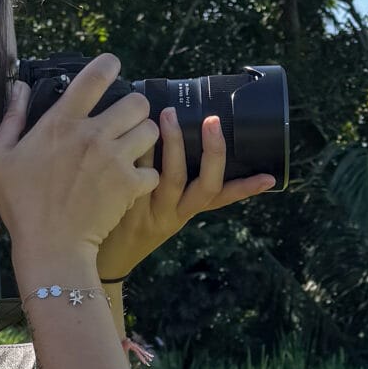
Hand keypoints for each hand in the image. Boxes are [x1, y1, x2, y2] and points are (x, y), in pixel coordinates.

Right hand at [0, 52, 162, 264]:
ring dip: (144, 137)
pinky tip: (132, 181)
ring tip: (132, 148)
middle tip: (125, 120)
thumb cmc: (21, 204)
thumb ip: (11, 117)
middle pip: (137, 101)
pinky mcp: (130, 185)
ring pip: (151, 130)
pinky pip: (154, 169)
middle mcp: (92, 134)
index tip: (112, 68)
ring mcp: (114, 159)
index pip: (95, 76)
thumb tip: (17, 85)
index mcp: (61, 122)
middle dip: (134, 108)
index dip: (109, 65)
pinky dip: (147, 175)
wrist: (50, 246)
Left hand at [95, 105, 279, 281]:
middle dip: (212, 152)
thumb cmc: (131, 225)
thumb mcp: (161, 212)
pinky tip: (133, 130)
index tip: (269, 177)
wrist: (98, 254)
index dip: (247, 188)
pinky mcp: (124, 204)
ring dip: (172, 144)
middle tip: (212, 121)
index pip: (223, 198)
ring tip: (168, 113)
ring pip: (169, 178)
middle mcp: (174, 212)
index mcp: (186, 212)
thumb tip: (180, 134)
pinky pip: (133, 174)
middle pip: (204, 187)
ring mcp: (150, 209)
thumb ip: (173, 182)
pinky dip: (135, 151)